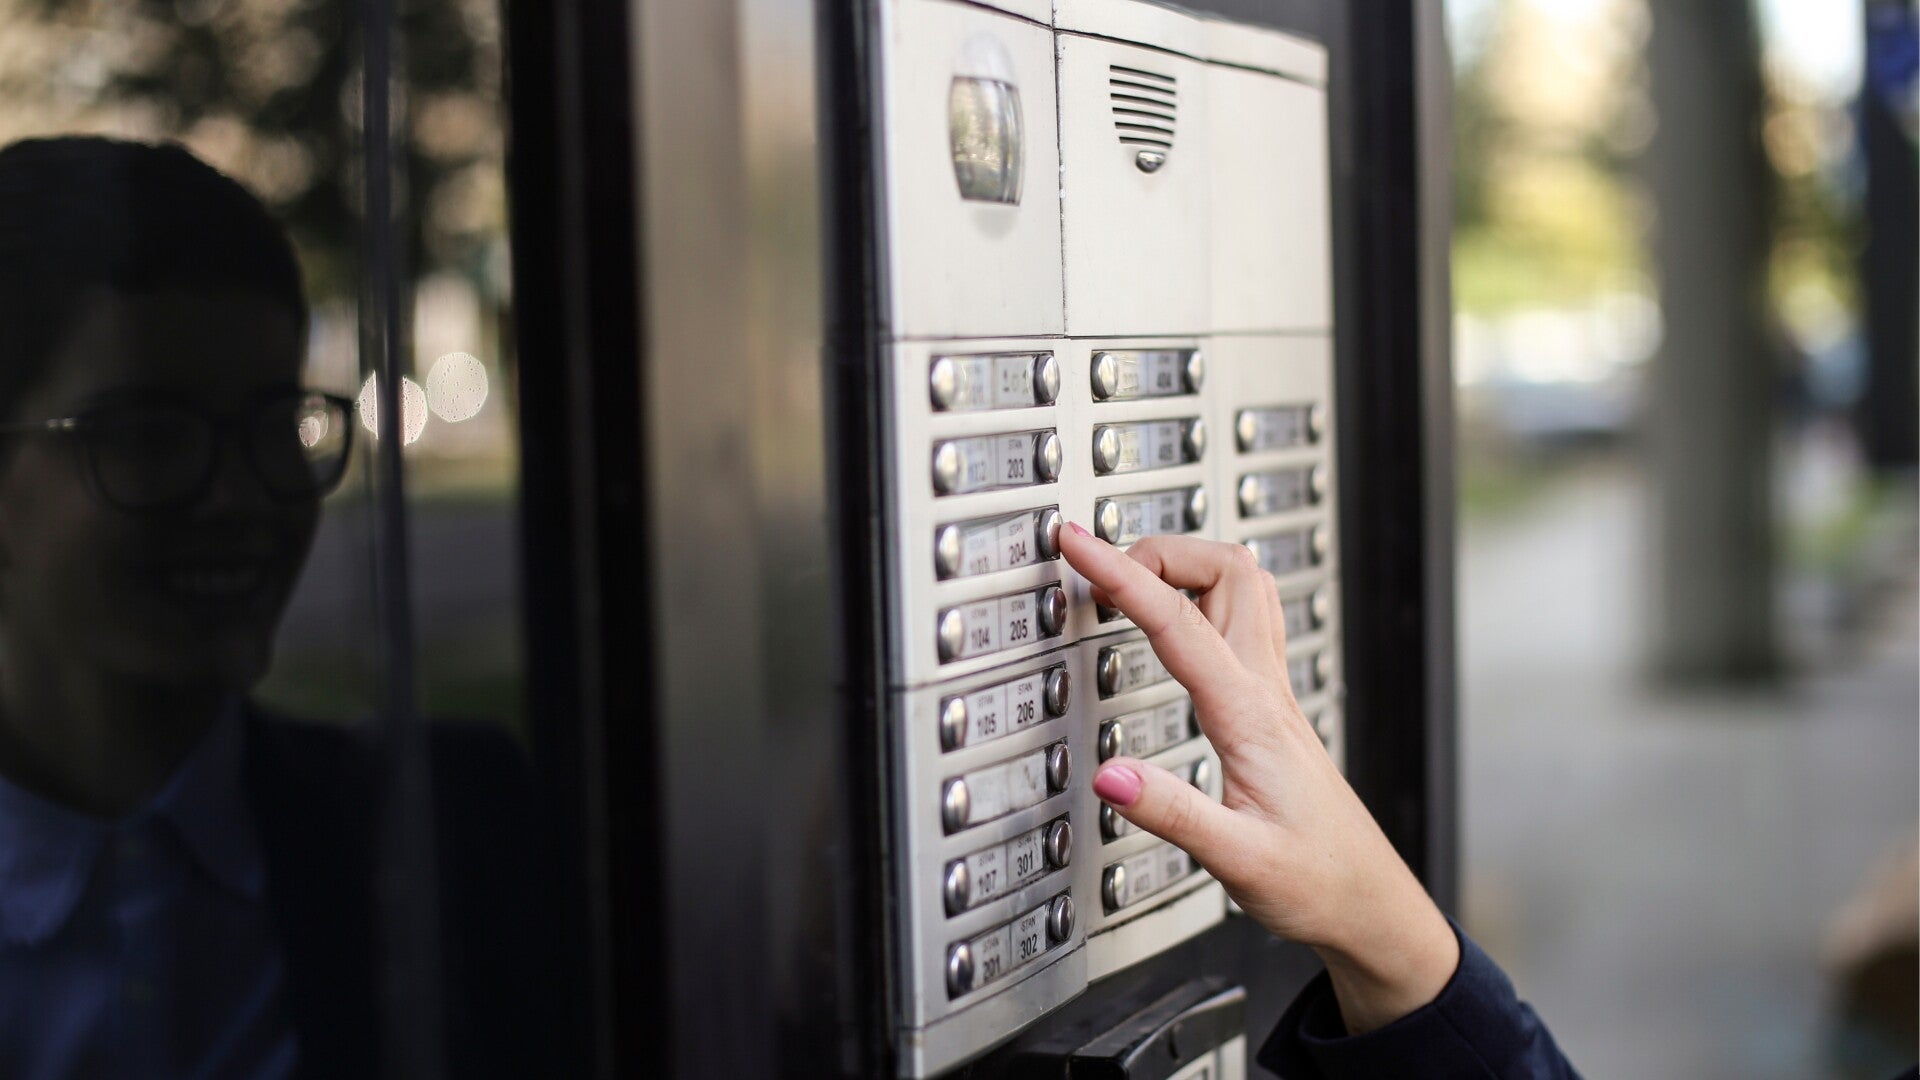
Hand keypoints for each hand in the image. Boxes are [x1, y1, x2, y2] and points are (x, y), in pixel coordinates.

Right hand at [1057, 524, 1459, 1034]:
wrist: (1369, 903)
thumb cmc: (1318, 883)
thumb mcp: (1239, 863)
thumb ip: (1172, 815)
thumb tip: (1110, 774)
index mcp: (1250, 718)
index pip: (1177, 622)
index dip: (1122, 575)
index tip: (1078, 544)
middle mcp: (1265, 692)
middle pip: (1226, 570)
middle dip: (1160, 550)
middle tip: (1104, 568)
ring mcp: (1272, 694)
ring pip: (1243, 585)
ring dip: (1186, 565)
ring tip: (1132, 581)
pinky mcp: (1270, 707)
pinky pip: (1242, 620)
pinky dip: (1201, 596)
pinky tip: (1177, 618)